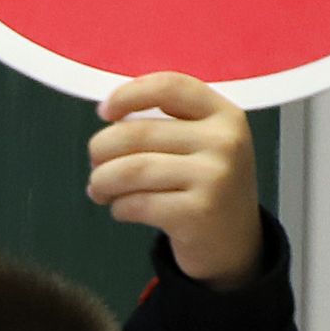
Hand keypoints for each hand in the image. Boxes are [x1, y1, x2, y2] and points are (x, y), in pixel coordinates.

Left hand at [88, 72, 261, 283]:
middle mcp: (224, 142)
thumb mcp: (202, 143)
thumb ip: (165, 121)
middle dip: (101, 149)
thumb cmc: (204, 185)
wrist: (234, 243)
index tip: (104, 112)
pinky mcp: (198, 213)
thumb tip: (108, 113)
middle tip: (95, 164)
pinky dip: (119, 208)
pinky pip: (136, 203)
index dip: (128, 95)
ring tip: (99, 189)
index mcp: (224, 115)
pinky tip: (123, 210)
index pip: (169, 87)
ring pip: (130, 169)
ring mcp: (215, 178)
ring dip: (102, 181)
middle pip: (136, 132)